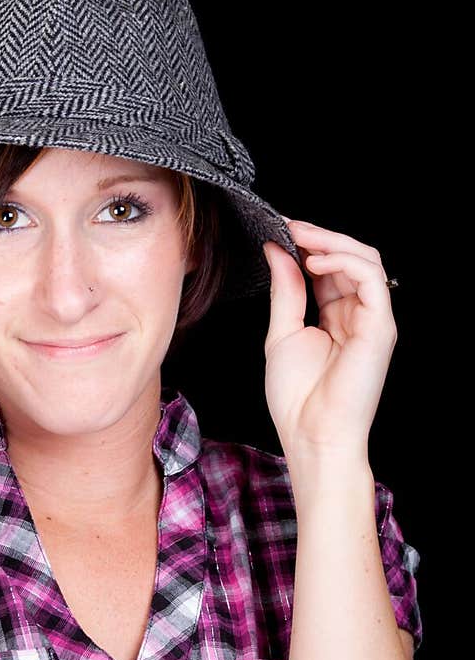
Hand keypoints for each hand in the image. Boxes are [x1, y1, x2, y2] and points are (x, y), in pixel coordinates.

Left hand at [261, 219, 397, 461]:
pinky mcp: (381, 326)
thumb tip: (278, 250)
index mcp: (335, 317)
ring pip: (365, 260)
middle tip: (288, 224)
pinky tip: (314, 260)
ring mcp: (372, 319)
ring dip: (331, 241)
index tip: (279, 229)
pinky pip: (370, 278)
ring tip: (300, 235)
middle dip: (318, 237)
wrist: (312, 434)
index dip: (307, 246)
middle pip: (349, 258)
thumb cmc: (297, 397)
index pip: (329, 268)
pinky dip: (344, 261)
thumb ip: (286, 290)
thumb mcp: (282, 332)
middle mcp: (358, 314)